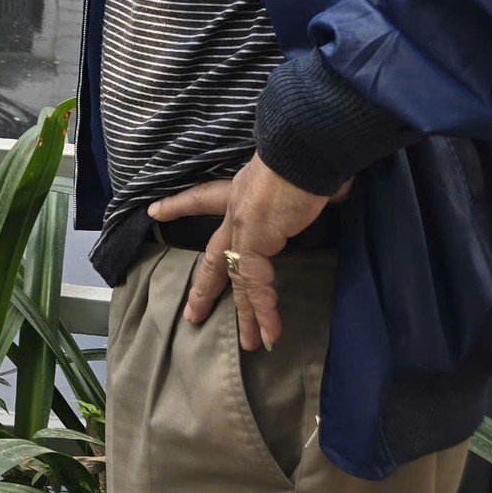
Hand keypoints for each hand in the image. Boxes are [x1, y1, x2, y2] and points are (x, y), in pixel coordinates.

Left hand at [149, 156, 346, 351]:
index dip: (178, 205)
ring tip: (250, 344)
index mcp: (241, 190)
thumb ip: (308, 189)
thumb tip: (337, 187)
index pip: (202, 197)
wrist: (303, 149)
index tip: (155, 211)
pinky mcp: (253, 242)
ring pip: (237, 278)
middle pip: (215, 254)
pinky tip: (270, 335)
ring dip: (246, 313)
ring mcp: (241, 227)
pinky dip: (265, 310)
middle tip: (191, 313)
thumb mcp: (302, 175)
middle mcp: (235, 209)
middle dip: (205, 286)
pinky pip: (256, 284)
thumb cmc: (306, 156)